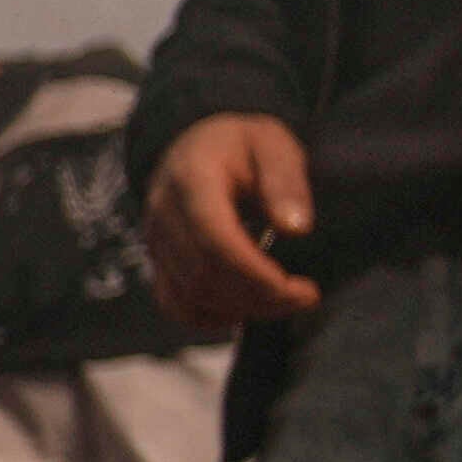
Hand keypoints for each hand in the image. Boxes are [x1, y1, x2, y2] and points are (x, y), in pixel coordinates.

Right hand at [139, 109, 316, 330]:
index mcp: (191, 181)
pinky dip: (208, 318)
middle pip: (204, 275)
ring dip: (241, 309)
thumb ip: (285, 182)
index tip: (304, 289)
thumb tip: (297, 229)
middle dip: (260, 298)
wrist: (197, 143)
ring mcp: (155, 240)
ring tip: (283, 301)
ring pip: (190, 295)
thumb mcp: (274, 145)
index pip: (216, 242)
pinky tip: (243, 312)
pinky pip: (173, 302)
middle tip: (305, 297)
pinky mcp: (157, 259)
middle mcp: (163, 214)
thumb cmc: (242, 143)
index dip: (258, 275)